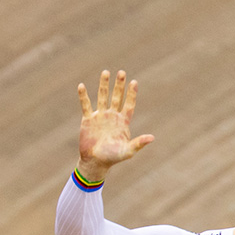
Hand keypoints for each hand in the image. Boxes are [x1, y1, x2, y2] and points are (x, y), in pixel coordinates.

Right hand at [75, 70, 152, 184]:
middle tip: (121, 72)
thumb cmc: (113, 158)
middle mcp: (112, 116)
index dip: (131, 94)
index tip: (134, 82)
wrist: (95, 162)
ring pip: (102, 97)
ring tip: (106, 72)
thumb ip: (139, 143)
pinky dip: (83, 96)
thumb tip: (152, 138)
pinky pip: (86, 105)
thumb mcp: (127, 151)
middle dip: (119, 85)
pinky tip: (81, 86)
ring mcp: (100, 116)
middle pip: (116, 97)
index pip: (129, 104)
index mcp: (123, 122)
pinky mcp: (88, 120)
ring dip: (104, 85)